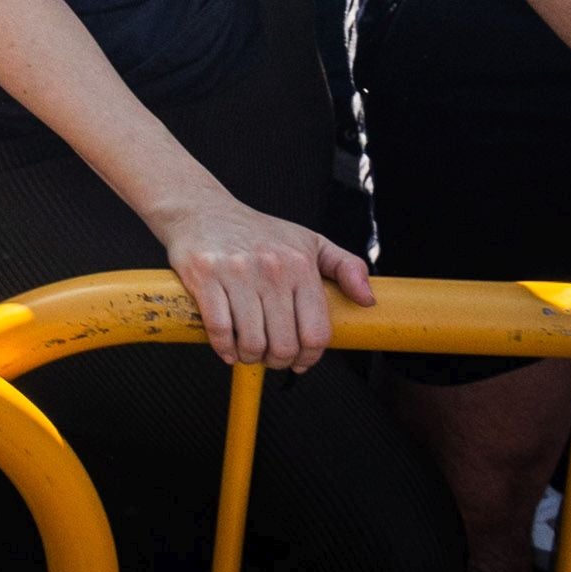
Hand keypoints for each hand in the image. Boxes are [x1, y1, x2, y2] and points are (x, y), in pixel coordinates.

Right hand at [150, 193, 371, 367]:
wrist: (203, 209)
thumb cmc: (257, 231)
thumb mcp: (309, 241)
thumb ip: (346, 268)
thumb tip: (368, 299)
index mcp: (299, 264)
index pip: (316, 332)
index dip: (309, 358)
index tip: (300, 361)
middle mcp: (271, 268)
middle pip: (283, 344)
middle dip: (278, 361)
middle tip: (271, 357)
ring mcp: (236, 272)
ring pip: (252, 341)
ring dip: (250, 357)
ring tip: (249, 350)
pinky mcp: (204, 276)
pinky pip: (219, 329)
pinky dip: (224, 348)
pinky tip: (228, 347)